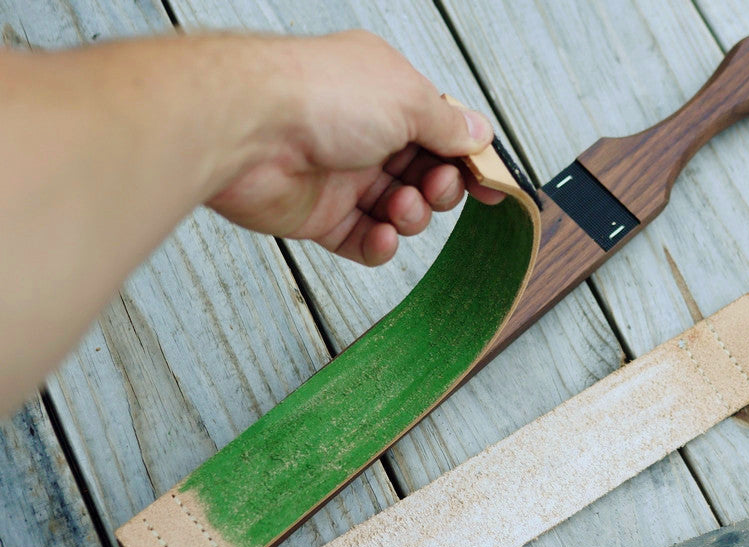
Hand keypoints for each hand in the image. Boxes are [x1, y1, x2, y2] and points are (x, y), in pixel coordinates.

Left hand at [207, 31, 504, 265]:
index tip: (491, 183)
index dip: (468, 158)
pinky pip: (362, 239)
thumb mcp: (408, 99)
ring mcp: (340, 174)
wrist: (249, 129)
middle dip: (440, 187)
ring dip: (410, 215)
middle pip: (423, 172)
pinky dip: (378, 244)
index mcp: (385, 92)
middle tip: (437, 187)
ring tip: (400, 207)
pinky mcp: (318, 214)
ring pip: (397, 209)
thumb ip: (448, 125)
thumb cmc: (319, 96)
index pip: (440, 129)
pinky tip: (381, 236)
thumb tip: (478, 134)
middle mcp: (362, 131)